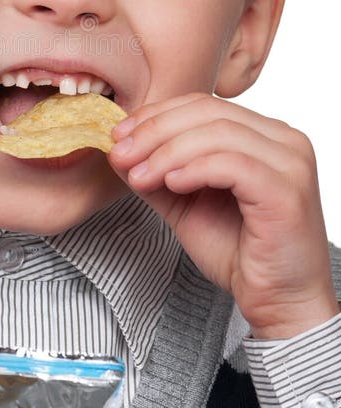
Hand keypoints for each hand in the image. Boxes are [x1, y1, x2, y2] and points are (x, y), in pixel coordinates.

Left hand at [109, 92, 338, 338]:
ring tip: (139, 176)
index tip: (118, 135)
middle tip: (120, 153)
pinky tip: (171, 184)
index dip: (156, 115)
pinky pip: (232, 164)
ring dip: (166, 152)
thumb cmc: (239, 253)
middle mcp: (284, 140)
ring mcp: (290, 163)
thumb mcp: (184, 203)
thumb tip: (117, 147)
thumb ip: (156, 172)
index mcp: (264, 134)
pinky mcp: (287, 191)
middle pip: (208, 112)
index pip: (203, 104)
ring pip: (216, 133)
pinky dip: (194, 169)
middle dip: (154, 131)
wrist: (278, 303)